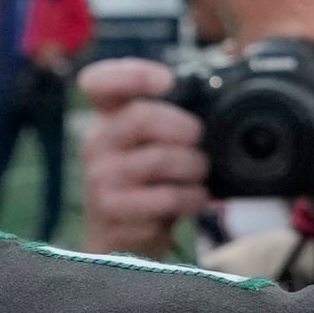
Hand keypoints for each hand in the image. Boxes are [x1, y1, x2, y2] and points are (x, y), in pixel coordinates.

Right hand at [74, 55, 207, 255]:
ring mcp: (101, 177)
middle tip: (199, 137)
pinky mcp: (113, 209)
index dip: (132, 74)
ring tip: (199, 173)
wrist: (121, 238)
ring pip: (160, 159)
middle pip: (140, 117)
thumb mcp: (149, 147)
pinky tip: (195, 199)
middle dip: (183, 126)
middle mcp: (96, 143)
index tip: (167, 81)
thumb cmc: (145, 185)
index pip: (99, 82)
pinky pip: (165, 197)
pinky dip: (191, 197)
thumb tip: (217, 97)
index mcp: (106, 119)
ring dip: (193, 166)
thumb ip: (169, 120)